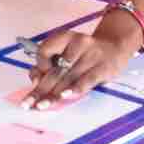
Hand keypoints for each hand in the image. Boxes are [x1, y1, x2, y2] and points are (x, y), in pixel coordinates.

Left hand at [22, 13, 141, 109]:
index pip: (45, 49)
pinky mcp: (103, 67)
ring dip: (53, 94)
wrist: (115, 48)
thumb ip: (50, 64)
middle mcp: (77, 43)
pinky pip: (87, 79)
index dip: (39, 65)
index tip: (36, 79)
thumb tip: (35, 79)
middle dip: (40, 89)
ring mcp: (91, 54)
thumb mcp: (67, 53)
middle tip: (28, 104)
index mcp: (65, 37)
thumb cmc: (85, 54)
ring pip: (68, 77)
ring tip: (42, 105)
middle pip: (55, 69)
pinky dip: (75, 88)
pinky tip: (65, 96)